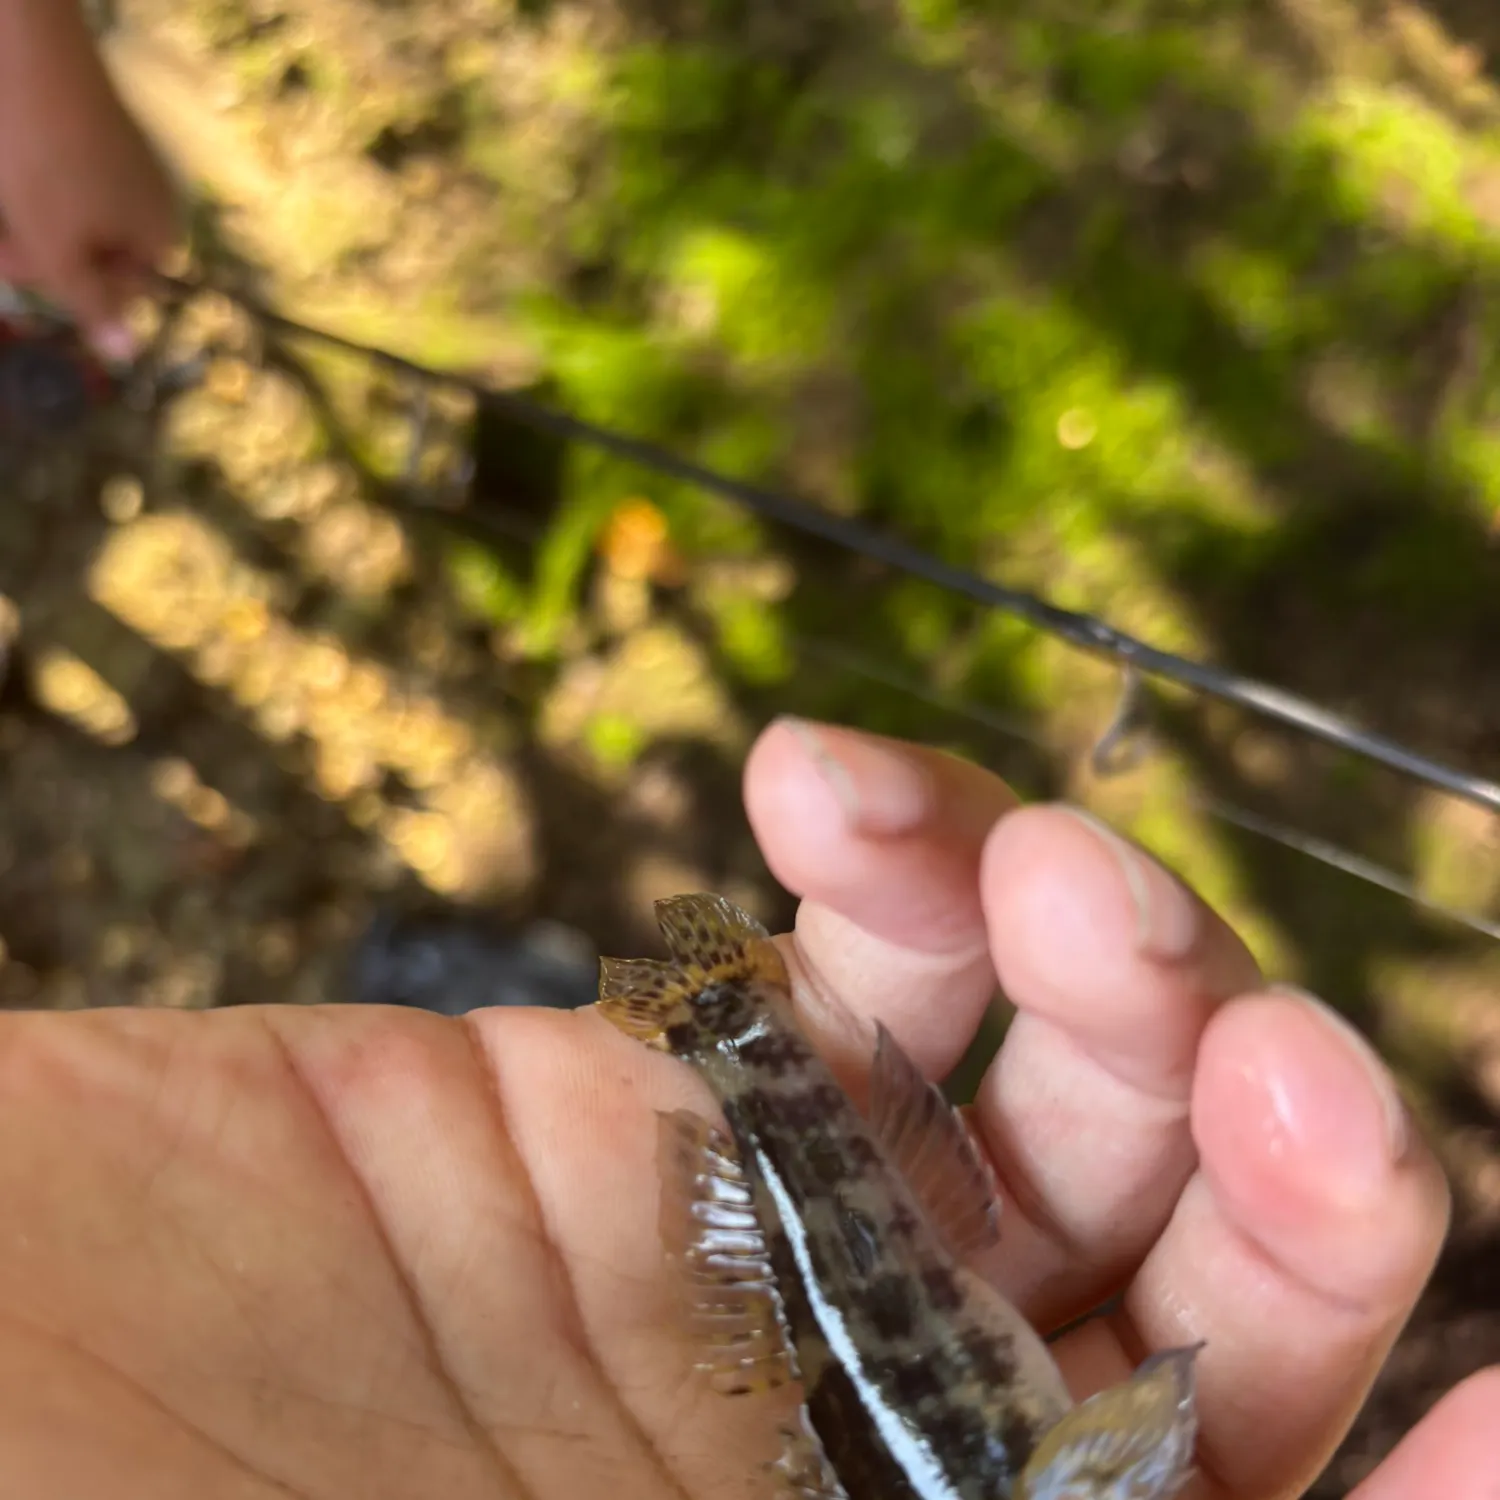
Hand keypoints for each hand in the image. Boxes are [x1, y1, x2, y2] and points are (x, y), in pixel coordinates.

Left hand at [0, 0, 176, 355]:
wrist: (25, 54)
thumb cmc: (42, 160)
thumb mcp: (58, 247)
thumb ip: (91, 305)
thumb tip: (125, 357)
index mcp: (159, 235)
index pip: (115, 290)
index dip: (64, 285)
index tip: (18, 262)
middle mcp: (153, 202)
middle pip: (90, 254)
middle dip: (39, 247)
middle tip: (1, 232)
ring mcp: (125, 165)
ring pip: (67, 217)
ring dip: (25, 218)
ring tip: (3, 196)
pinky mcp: (92, 135)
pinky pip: (62, 181)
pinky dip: (30, 183)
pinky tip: (12, 169)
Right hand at [0, 717, 1484, 1498]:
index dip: (1431, 1499)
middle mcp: (897, 1455)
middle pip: (1224, 1295)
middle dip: (1289, 1151)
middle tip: (1253, 1056)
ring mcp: (803, 1252)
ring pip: (1085, 1076)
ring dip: (1119, 949)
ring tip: (1032, 876)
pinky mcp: (681, 1079)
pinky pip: (879, 941)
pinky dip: (907, 849)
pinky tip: (818, 785)